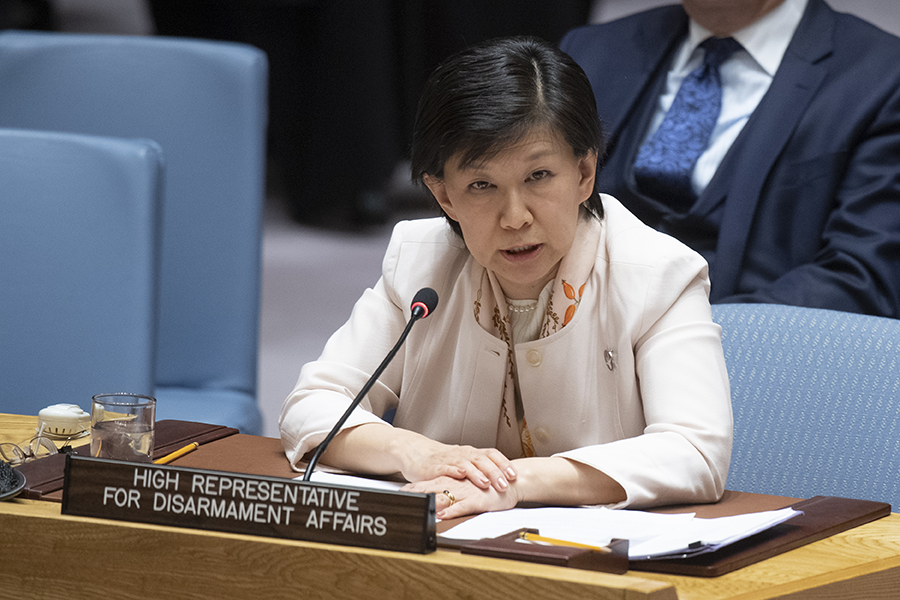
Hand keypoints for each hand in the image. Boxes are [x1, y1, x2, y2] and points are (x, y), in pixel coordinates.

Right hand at [396, 437, 516, 492]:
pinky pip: (447, 467)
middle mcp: (463, 454)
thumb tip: (501, 478)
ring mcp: (450, 459)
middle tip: (504, 484)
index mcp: (471, 453)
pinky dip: (455, 470)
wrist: (416, 452)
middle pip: (482, 460)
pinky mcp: (436, 466)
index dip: (503, 464)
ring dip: (478, 473)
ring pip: (467, 464)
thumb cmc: (441, 460)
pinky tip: (461, 475)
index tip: (514, 475)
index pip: (492, 454)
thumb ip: (479, 469)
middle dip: (494, 472)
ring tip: (486, 483)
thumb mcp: (463, 462)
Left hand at [401, 475, 520, 519]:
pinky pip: (462, 505)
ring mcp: (465, 491)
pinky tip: (442, 514)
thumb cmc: (487, 486)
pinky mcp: (477, 499)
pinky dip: (452, 510)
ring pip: (444, 496)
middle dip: (414, 494)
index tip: (396, 494)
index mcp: (451, 480)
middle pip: (430, 488)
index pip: (426, 484)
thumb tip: (435, 498)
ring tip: (416, 507)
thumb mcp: (465, 487)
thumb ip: (450, 491)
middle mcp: (455, 484)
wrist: (511, 482)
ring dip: (429, 502)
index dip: (411, 489)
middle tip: (399, 500)